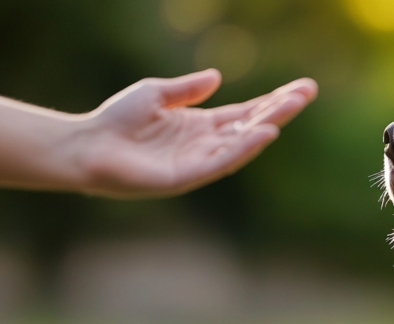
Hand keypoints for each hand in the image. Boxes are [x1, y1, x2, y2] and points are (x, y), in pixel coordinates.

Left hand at [77, 70, 316, 197]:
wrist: (86, 146)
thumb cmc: (116, 121)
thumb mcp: (155, 93)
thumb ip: (187, 88)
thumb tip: (217, 77)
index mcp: (201, 126)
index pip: (246, 112)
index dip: (273, 100)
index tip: (301, 87)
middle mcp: (206, 145)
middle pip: (251, 125)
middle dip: (280, 109)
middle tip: (307, 92)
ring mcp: (198, 162)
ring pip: (241, 144)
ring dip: (267, 126)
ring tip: (289, 108)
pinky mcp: (186, 176)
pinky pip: (221, 163)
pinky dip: (243, 149)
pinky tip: (261, 133)